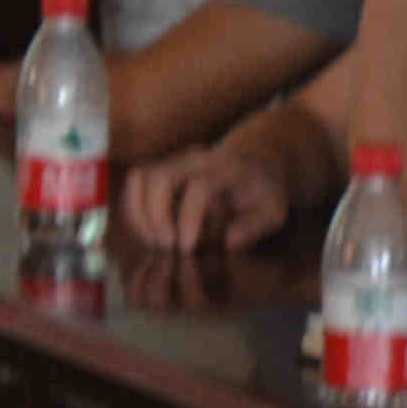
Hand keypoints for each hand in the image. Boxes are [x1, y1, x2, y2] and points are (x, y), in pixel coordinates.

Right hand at [127, 138, 293, 256]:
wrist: (254, 159)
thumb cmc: (262, 190)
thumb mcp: (273, 211)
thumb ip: (254, 227)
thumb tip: (228, 242)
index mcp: (225, 168)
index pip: (199, 187)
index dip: (188, 218)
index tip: (187, 248)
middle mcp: (194, 159)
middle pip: (159, 177)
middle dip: (155, 216)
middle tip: (165, 247)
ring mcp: (173, 160)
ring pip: (139, 178)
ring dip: (138, 213)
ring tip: (151, 242)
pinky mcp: (158, 168)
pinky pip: (134, 185)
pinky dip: (133, 211)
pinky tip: (146, 234)